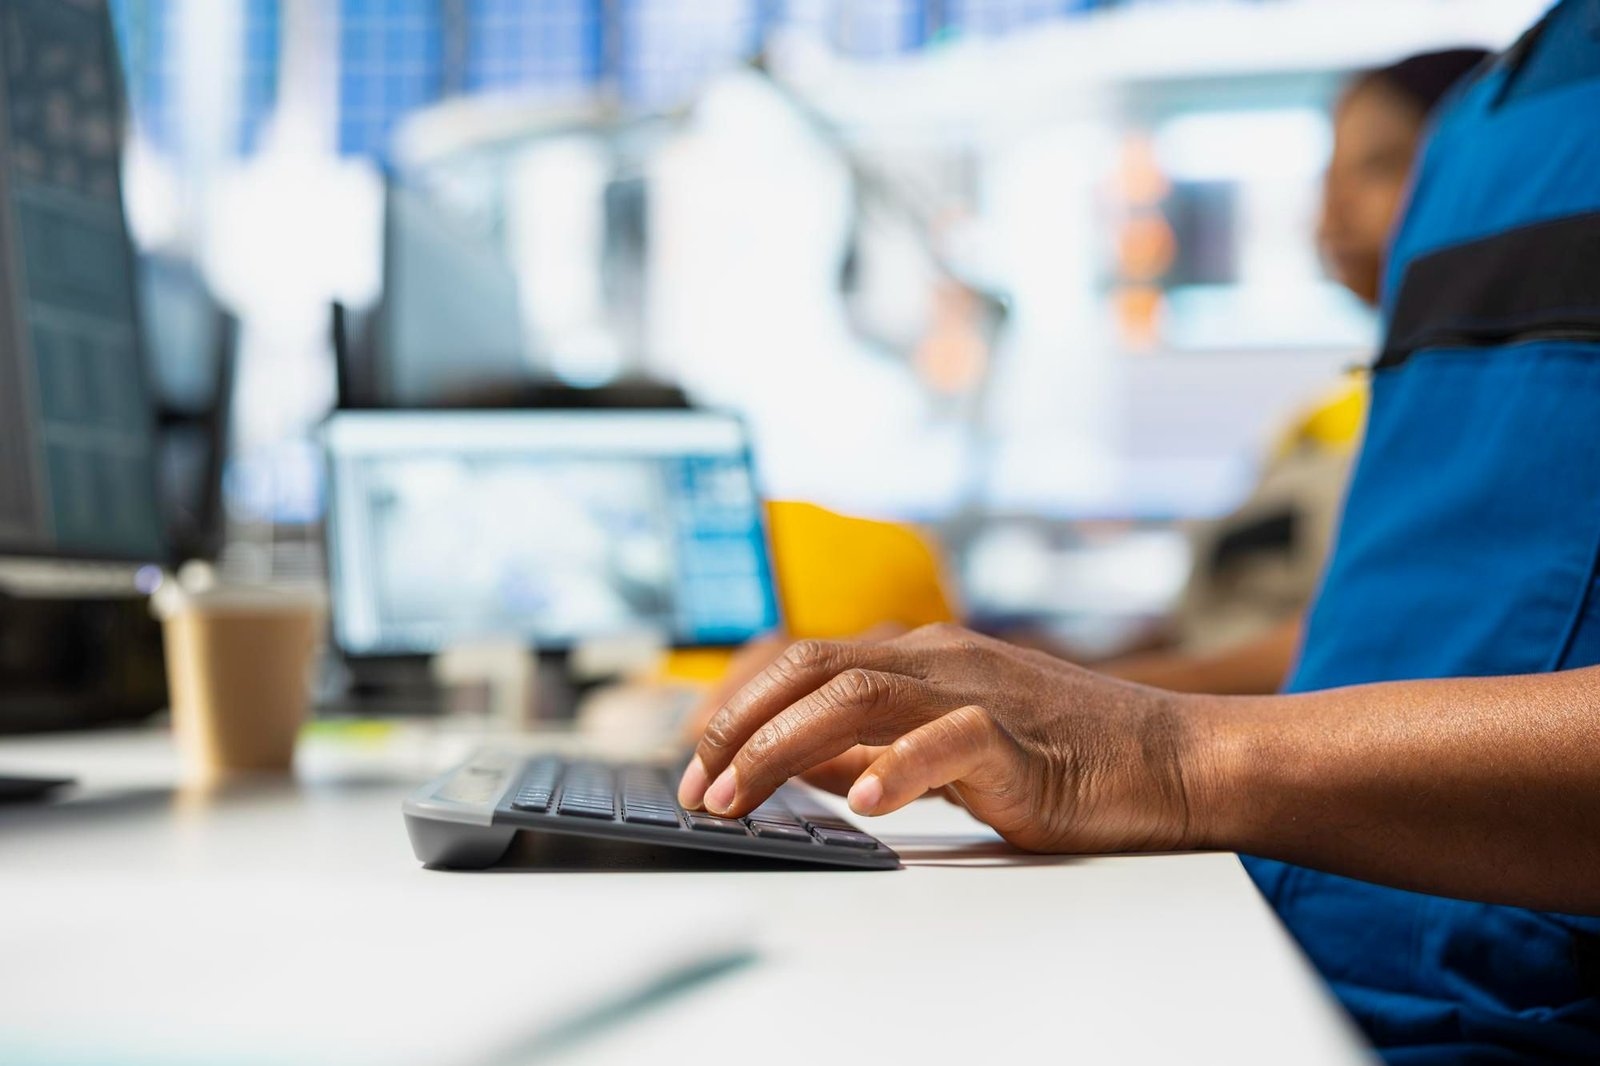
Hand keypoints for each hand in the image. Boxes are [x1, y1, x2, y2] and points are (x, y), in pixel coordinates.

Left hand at [676, 624, 1219, 853]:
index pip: (802, 663)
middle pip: (812, 666)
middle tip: (698, 786)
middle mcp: (941, 658)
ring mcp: (981, 690)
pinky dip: (897, 768)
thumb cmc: (1065, 757)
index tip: (697, 764)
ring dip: (785, 746)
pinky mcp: (1022, 739)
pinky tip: (861, 805)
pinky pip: (950, 741)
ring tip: (741, 799)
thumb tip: (796, 762)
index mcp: (920, 657)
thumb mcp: (947, 745)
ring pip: (859, 692)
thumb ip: (873, 746)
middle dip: (741, 725)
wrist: (1175, 759)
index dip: (738, 709)